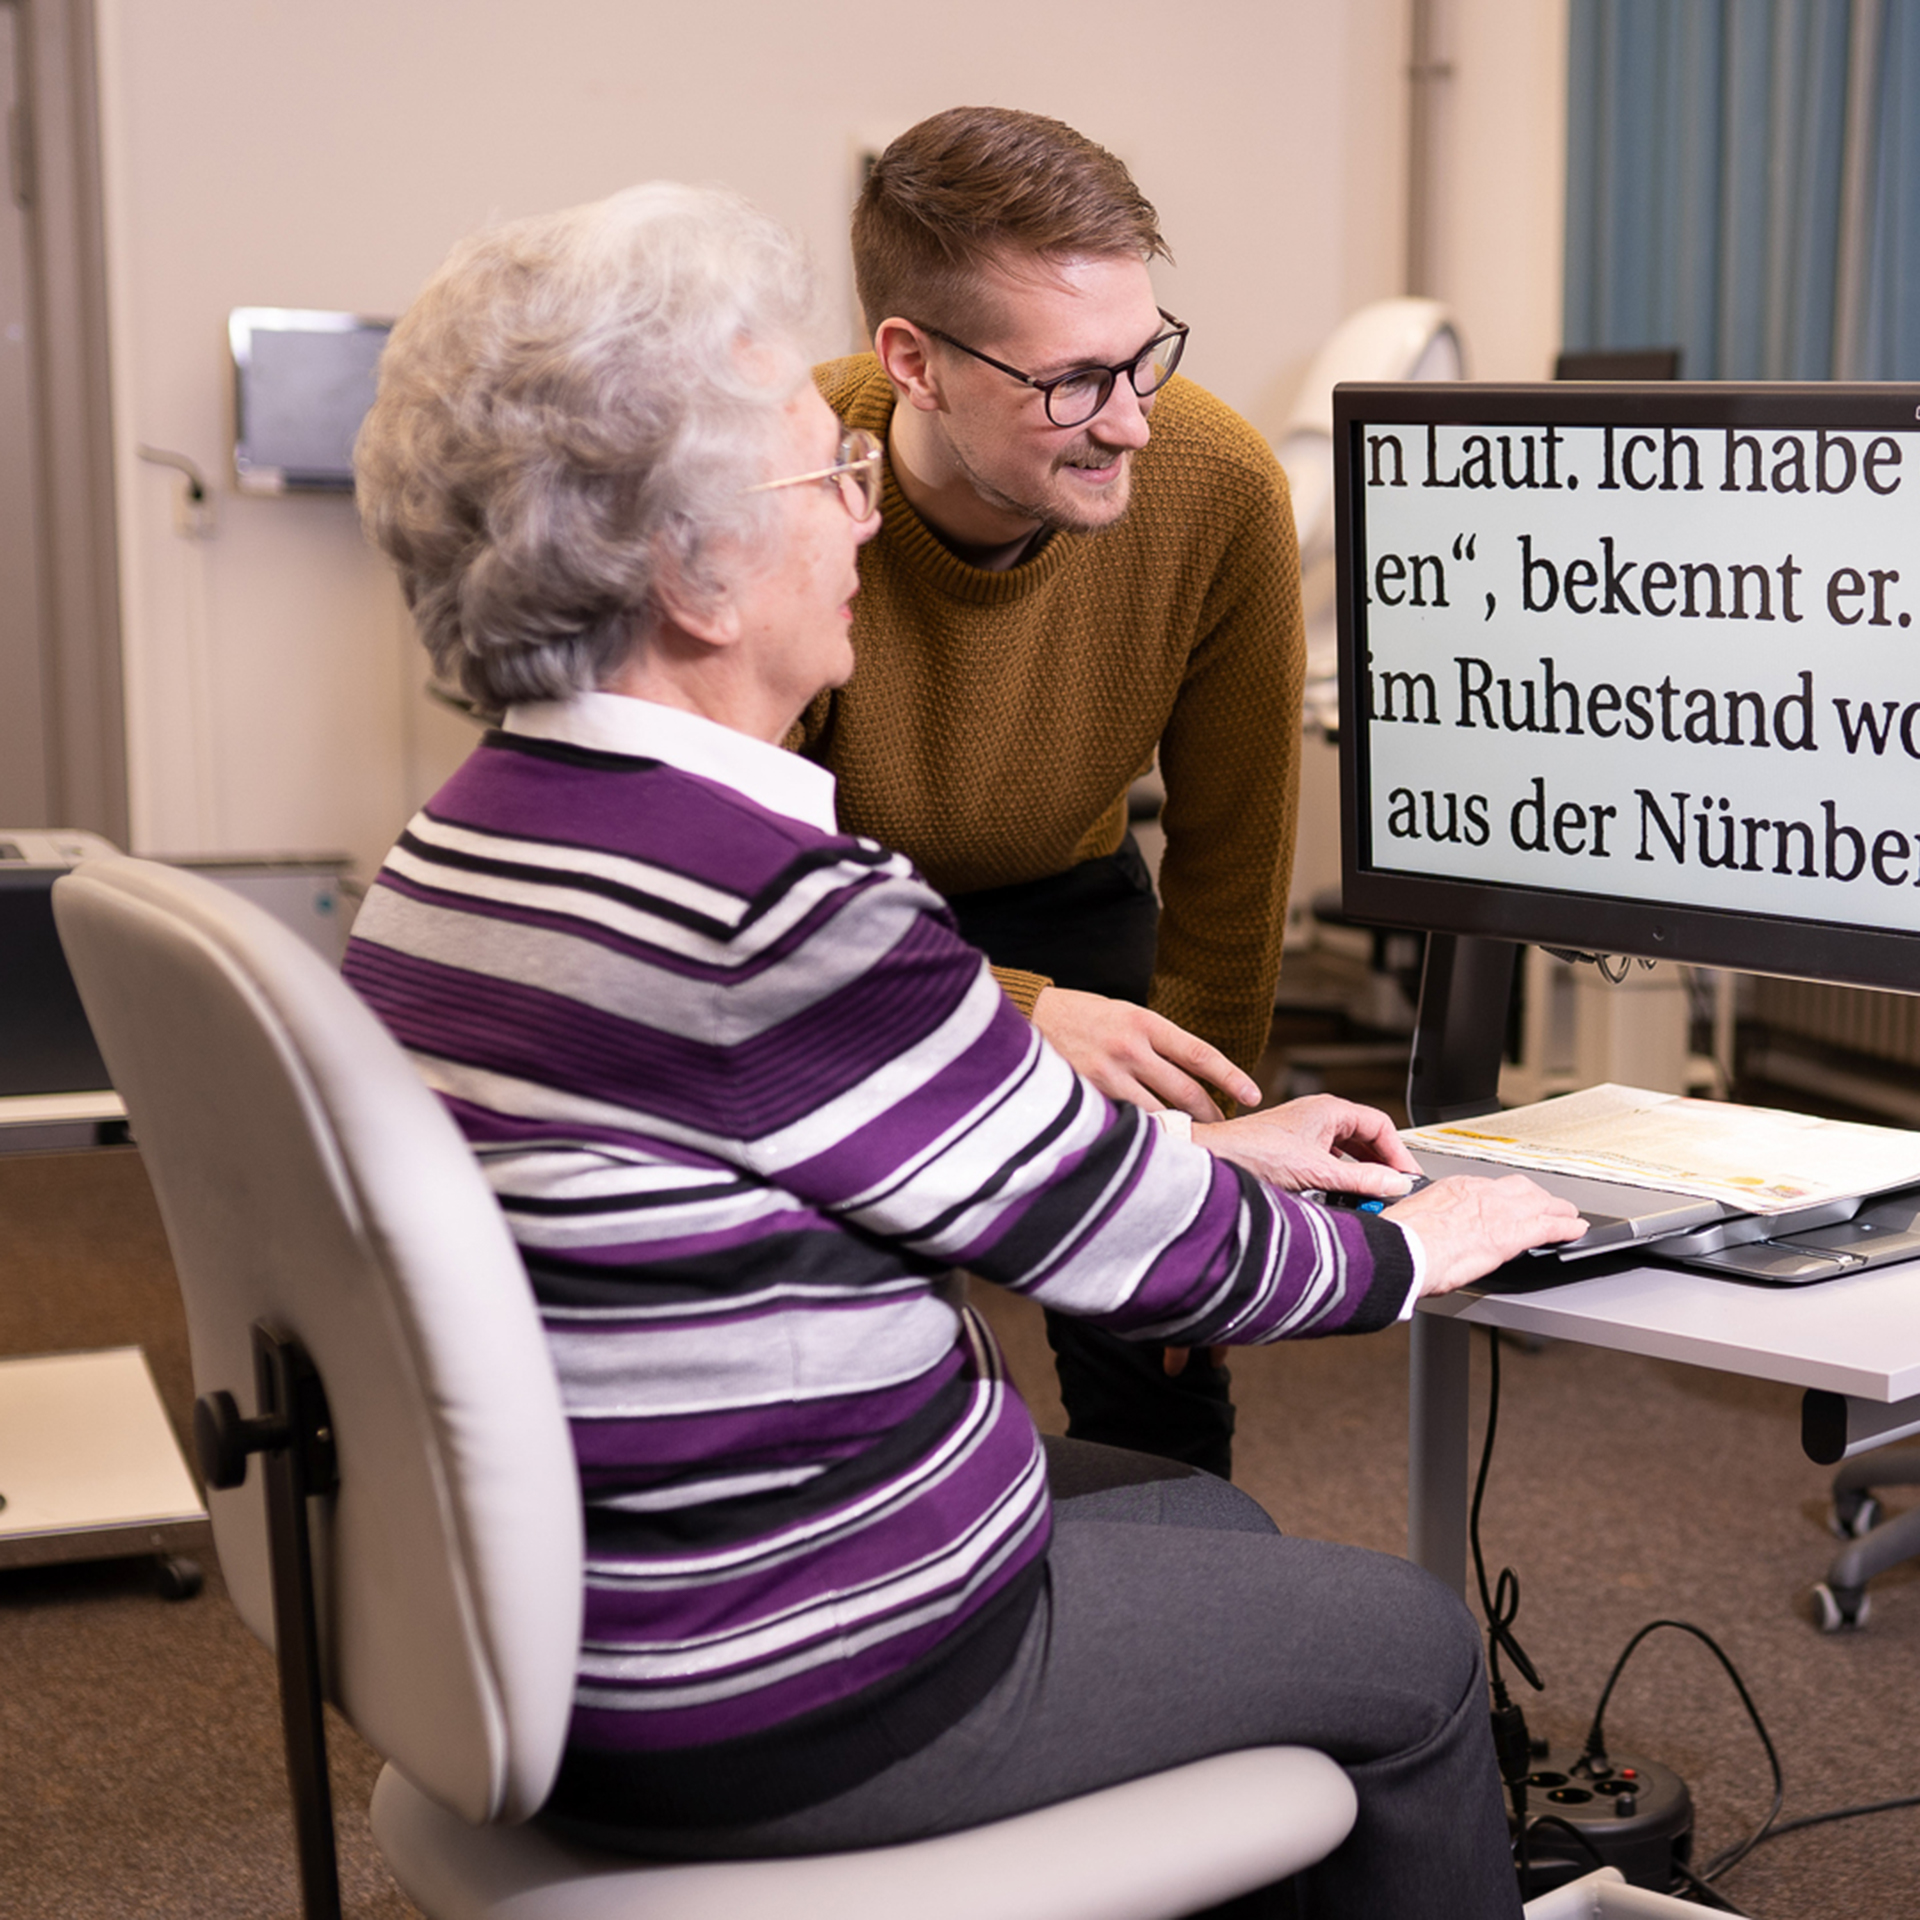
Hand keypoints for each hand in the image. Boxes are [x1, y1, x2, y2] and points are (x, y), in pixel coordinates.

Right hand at [1032, 987, 1259, 1120]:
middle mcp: (1130, 1048)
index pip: (1200, 1054)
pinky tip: (1155, 1144)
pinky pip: (1127, 1122)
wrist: (1025, 1020)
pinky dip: (1146, 1134)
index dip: (1231, 1077)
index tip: (1253, 1095)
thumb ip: (1154, 1042)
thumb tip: (1191, 1074)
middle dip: (1211, 1113)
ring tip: (1196, 1141)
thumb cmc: (1080, 1018)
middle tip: (1225, 1126)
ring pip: (1160, 1113)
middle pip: (1186, 1090)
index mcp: (1144, 1022)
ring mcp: (1108, 1074)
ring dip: (1183, 1129)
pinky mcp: (1088, 1096)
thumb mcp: (1122, 1016)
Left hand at [1193, 1094, 1422, 1194]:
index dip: (1399, 1152)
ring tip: (1373, 1193)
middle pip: (1366, 1137)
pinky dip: (1341, 1175)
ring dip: (1361, 1171)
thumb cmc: (1252, 1152)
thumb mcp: (1317, 1171)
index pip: (1380, 1125)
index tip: (1409, 1176)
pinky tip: (1342, 1193)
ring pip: (1347, 1150)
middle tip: (1396, 1187)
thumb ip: (1361, 1179)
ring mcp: (1304, 1132)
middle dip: (1382, 1162)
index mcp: (1329, 1110)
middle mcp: (1317, 1116)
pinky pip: (1328, 1160)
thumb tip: (1394, 1183)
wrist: (1213, 1158)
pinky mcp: (1291, 1149)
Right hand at [1383, 1173, 1586, 1295]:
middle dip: (1537, 1198)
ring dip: (1556, 1209)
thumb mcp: (1410, 1218)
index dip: (1505, 1197)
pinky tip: (1576, 1230)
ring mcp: (1500, 1212)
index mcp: (1454, 1188)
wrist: (1405, 1249)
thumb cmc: (1400, 1240)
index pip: (1490, 1187)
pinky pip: (1550, 1226)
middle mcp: (1481, 1193)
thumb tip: (1420, 1232)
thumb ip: (1426, 1220)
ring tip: (1567, 1216)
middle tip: (1546, 1205)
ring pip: (1540, 1204)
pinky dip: (1566, 1227)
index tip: (1506, 1204)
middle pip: (1520, 1189)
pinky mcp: (1512, 1235)